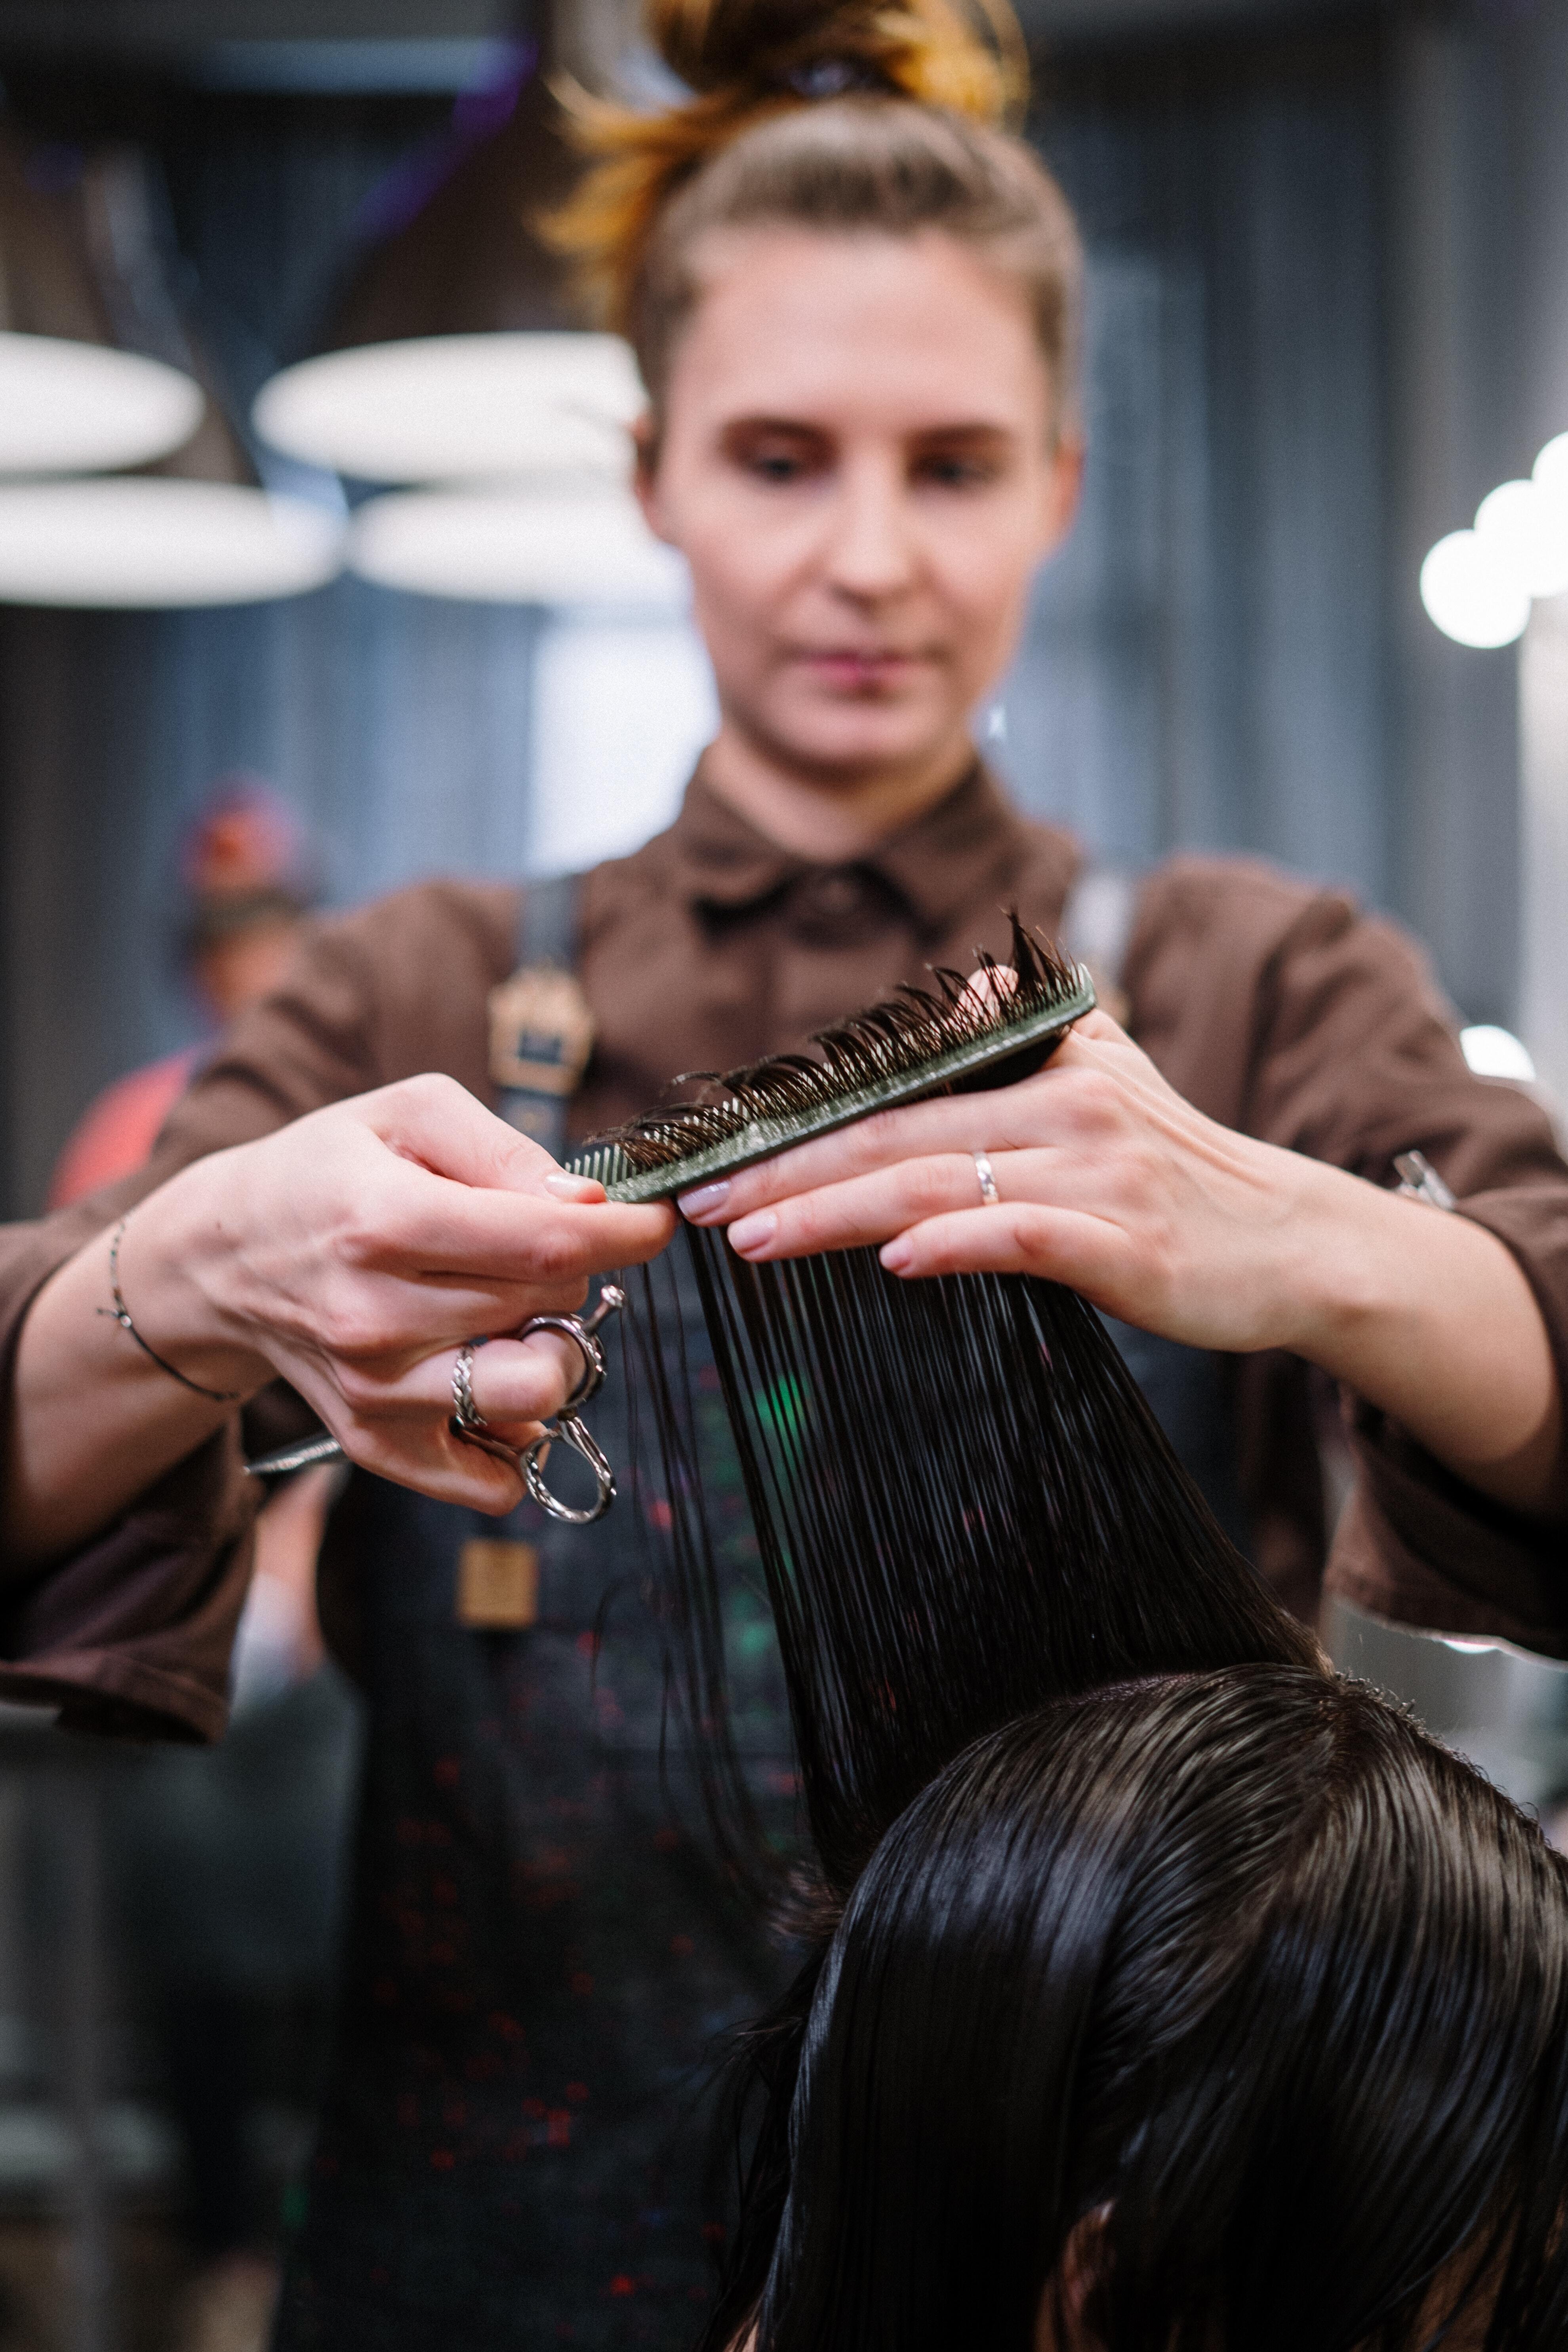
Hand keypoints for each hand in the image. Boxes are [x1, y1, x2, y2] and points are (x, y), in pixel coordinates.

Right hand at [146, 1074, 674, 1510]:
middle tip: (534, 1246)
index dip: (627, 1233)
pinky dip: (517, 1437)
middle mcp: (376, 1317)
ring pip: (535, 1395)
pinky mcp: (376, 1443)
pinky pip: (494, 1479)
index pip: (548, 1243)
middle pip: (548, 1307)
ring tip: (518, 1314)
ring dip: (554, 1351)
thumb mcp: (409, 1114)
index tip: (653, 1220)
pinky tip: (493, 1374)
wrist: (225, 1256)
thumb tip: (588, 1207)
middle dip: (571, 1270)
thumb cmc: (330, 1172)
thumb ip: (505, 1150)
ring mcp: (376, 1391)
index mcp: (384, 1221)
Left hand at [680, 1012, 1338, 1353]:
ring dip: (835, 1213)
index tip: (716, 1158)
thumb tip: (960, 988)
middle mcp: (1068, 1110)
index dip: (800, 1125)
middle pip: (896, 1138)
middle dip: (786, 1172)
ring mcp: (1099, 1177)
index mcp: (1047, 1069)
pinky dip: (956, 1245)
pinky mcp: (1129, 1244)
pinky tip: (895, 1261)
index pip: (896, 1095)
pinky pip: (1025, 1236)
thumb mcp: (1112, 1074)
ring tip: (754, 1238)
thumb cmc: (1184, 1171)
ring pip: (938, 1186)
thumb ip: (1028, 1033)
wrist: (1295, 1243)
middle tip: (701, 1203)